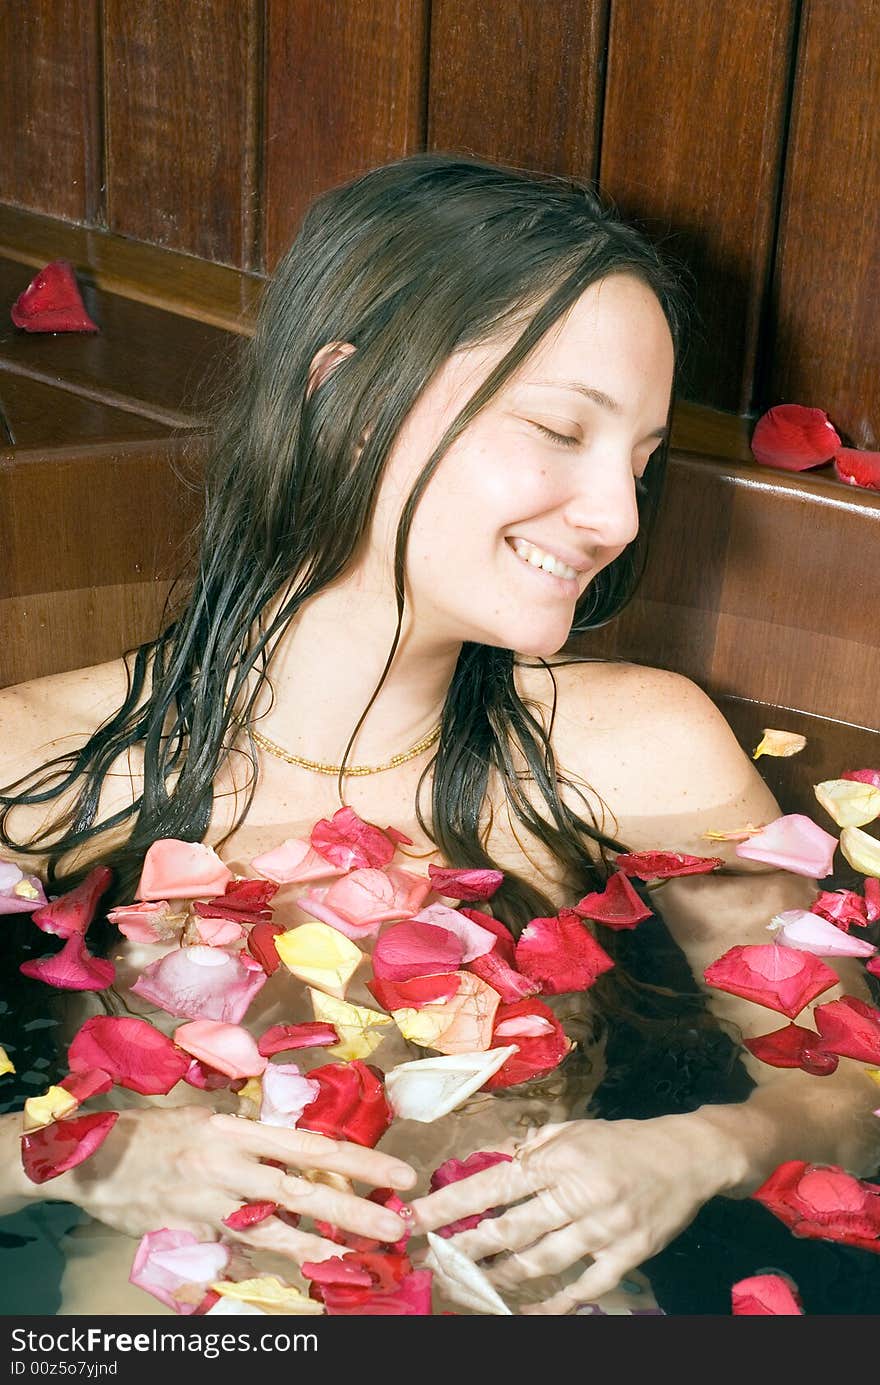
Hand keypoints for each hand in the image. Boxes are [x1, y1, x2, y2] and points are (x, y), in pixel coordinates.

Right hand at [49, 1105, 416, 1266]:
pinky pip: (235, 1253)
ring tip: (360, 1258)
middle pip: (302, 1189)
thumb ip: (251, 1133)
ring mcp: (208, 1203)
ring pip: (274, 1231)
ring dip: (320, 1245)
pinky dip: (265, 1266)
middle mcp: (228, 1164)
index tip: (398, 1172)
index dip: (359, 1160)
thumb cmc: (154, 1131)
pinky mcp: (189, 1234)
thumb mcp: (207, 1116)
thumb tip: (296, 1143)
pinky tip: (296, 1278)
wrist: (91, 1159)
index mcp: (237, 1128)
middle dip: (355, 1208)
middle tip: (397, 1222)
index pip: (311, 1145)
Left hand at [410, 1114, 733, 1313]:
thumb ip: (533, 1146)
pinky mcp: (628, 1253)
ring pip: (542, 1261)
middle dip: (467, 1248)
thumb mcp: (575, 1129)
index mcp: (560, 1157)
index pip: (495, 1183)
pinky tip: (527, 1311)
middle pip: (511, 1229)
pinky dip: (555, 1304)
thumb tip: (492, 1160)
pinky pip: (585, 1287)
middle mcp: (579, 1192)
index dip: (452, 1204)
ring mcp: (605, 1227)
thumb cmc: (623, 1141)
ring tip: (473, 1283)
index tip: (417, 1217)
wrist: (689, 1155)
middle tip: (435, 1260)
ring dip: (502, 1276)